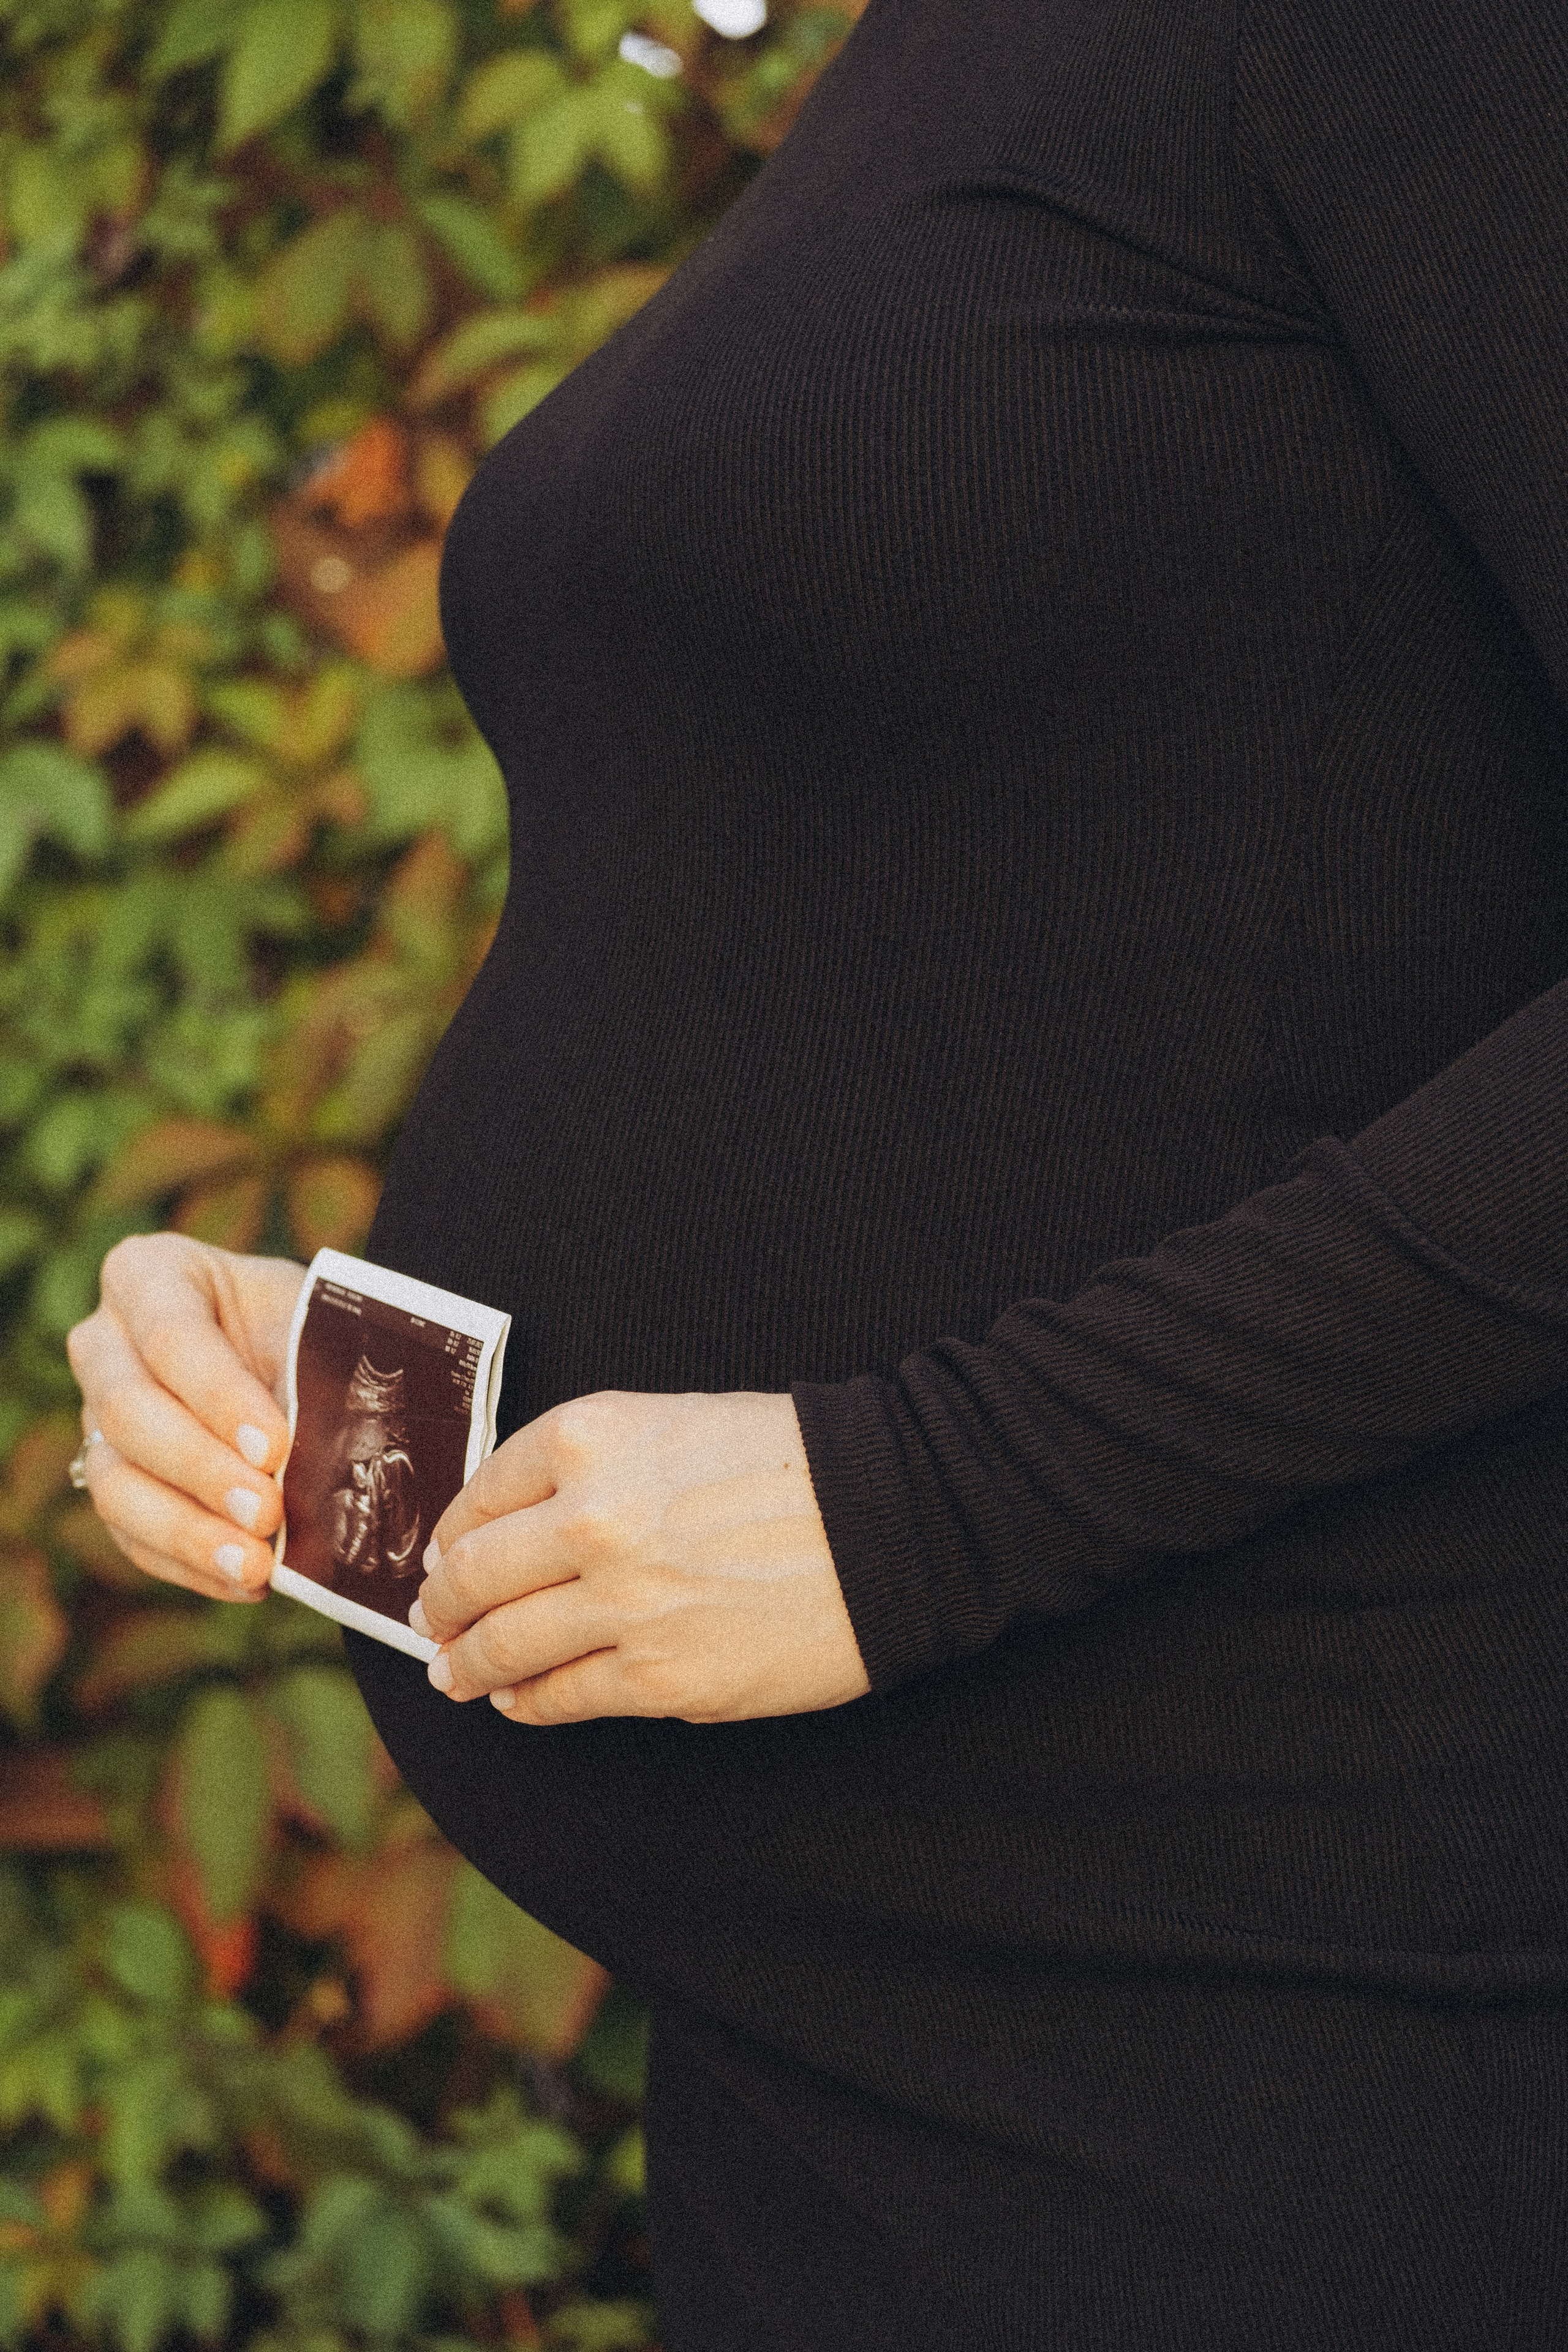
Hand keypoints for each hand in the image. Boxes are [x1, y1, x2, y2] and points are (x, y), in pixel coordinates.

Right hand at [66, 1235, 303, 1600]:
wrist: (290, 1355)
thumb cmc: (300, 1326)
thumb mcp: (308, 1322)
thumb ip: (306, 1370)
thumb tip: (325, 1455)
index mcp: (149, 1276)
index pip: (170, 1335)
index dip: (219, 1396)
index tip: (274, 1446)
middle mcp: (104, 1343)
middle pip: (127, 1411)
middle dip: (201, 1469)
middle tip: (267, 1511)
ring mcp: (95, 1417)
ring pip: (115, 1482)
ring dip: (189, 1531)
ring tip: (256, 1564)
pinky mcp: (112, 1481)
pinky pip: (130, 1534)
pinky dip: (190, 1563)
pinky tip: (244, 1581)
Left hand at [411, 1390, 870, 1724]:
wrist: (896, 1518)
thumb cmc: (795, 1464)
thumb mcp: (676, 1424)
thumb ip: (593, 1467)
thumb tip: (512, 1528)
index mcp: (592, 1438)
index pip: (482, 1492)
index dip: (454, 1530)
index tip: (444, 1552)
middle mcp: (593, 1518)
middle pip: (473, 1573)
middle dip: (441, 1603)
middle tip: (432, 1618)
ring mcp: (624, 1604)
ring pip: (502, 1644)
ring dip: (463, 1661)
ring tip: (452, 1670)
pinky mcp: (660, 1678)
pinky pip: (560, 1698)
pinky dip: (523, 1701)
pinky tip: (515, 1698)